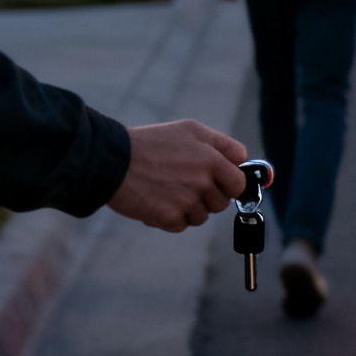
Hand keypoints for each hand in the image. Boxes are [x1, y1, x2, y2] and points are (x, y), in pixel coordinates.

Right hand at [106, 120, 247, 231]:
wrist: (111, 161)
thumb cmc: (151, 143)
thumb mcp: (191, 131)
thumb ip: (223, 145)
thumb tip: (244, 162)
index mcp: (213, 159)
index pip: (240, 183)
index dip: (229, 184)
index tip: (217, 183)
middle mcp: (204, 180)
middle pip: (221, 203)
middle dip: (207, 197)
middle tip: (184, 184)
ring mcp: (187, 200)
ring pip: (201, 216)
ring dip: (187, 208)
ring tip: (167, 190)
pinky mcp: (169, 217)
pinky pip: (181, 225)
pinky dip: (170, 218)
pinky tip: (156, 202)